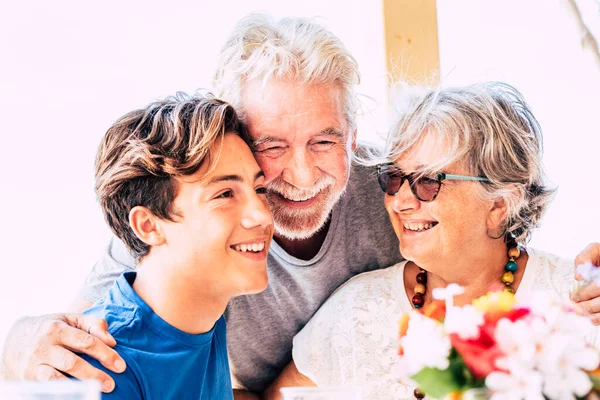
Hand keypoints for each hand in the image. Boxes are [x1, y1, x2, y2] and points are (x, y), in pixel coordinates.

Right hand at [1, 313, 125, 391]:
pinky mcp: (28, 378)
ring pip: (56, 378)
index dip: (105, 354)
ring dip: (78, 386)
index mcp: (57, 328)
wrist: (15, 338)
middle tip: (111, 384)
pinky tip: (78, 394)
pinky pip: (47, 388)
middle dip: (94, 374)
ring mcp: (34, 363)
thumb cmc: (52, 328)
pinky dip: (63, 391)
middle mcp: (43, 346)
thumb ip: (93, 325)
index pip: (86, 342)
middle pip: (72, 363)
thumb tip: (111, 341)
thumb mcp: (71, 319)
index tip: (120, 366)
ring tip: (96, 392)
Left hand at [571, 243, 599, 324]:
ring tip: (581, 314)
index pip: (599, 286)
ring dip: (594, 314)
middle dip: (588, 305)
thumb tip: (578, 276)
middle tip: (574, 307)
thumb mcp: (595, 250)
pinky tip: (592, 320)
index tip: (573, 297)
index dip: (586, 293)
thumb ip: (585, 258)